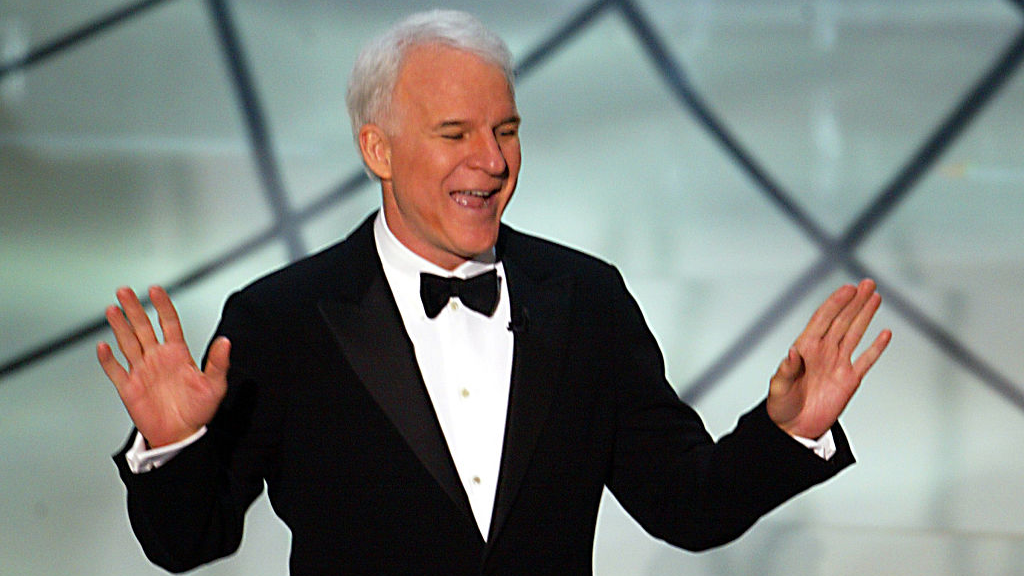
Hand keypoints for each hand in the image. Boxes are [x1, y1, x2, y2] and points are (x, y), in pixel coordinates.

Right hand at [97, 286, 229, 447]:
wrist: (181, 435)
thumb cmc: (198, 411)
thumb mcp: (215, 386)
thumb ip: (218, 363)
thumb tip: (226, 342)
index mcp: (177, 354)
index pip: (168, 322)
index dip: (162, 305)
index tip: (155, 290)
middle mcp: (158, 358)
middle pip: (143, 327)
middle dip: (134, 308)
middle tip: (125, 291)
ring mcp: (142, 371)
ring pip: (128, 342)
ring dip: (120, 326)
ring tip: (112, 309)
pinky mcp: (129, 387)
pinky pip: (115, 370)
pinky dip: (108, 360)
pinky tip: (103, 347)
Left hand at [767, 279, 890, 438]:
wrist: (794, 428)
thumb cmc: (781, 406)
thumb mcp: (778, 388)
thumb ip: (786, 370)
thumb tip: (792, 352)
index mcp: (805, 349)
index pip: (822, 319)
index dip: (835, 303)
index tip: (848, 288)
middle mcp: (823, 352)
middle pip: (842, 320)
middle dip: (854, 301)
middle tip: (867, 284)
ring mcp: (838, 364)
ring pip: (855, 333)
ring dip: (865, 315)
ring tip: (875, 296)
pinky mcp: (849, 380)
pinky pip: (866, 360)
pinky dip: (876, 347)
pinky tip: (884, 333)